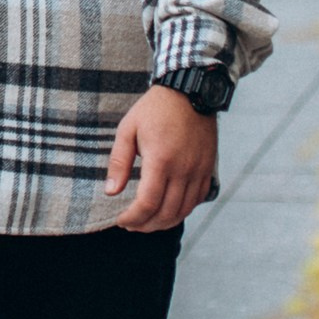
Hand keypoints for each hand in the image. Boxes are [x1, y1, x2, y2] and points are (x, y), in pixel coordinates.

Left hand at [104, 84, 217, 231]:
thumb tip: (111, 191)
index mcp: (161, 160)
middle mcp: (183, 170)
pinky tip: (168, 210)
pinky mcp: (208, 170)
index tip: (120, 220)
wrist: (190, 92)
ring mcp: (198, 172)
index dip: (133, 218)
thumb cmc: (154, 109)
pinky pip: (197, 201)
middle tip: (131, 225)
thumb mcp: (128, 129)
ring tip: (147, 222)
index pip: (147, 203)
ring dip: (164, 223)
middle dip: (146, 225)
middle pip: (166, 213)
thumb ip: (119, 162)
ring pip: (183, 211)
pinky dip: (182, 211)